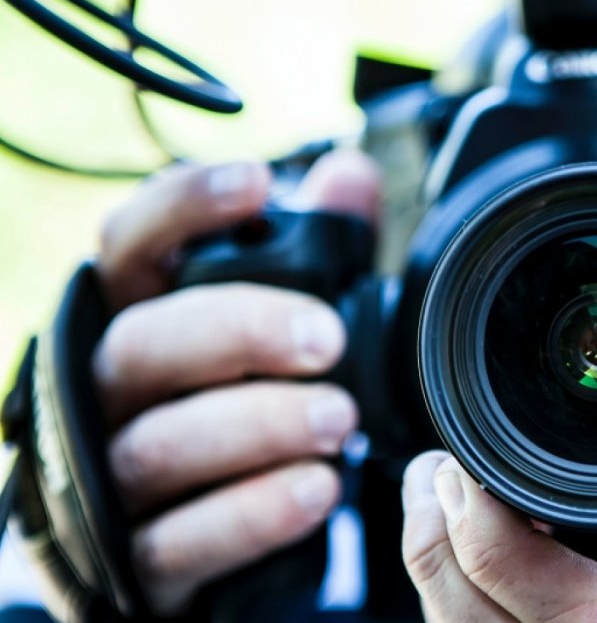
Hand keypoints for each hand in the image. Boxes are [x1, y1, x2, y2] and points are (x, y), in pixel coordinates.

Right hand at [91, 150, 379, 612]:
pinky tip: (315, 490)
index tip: (258, 185)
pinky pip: (180, 540)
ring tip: (338, 419)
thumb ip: (317, 252)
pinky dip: (252, 514)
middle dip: (240, 331)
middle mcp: (108, 391)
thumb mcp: (279, 324)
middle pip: (143, 343)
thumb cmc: (239, 403)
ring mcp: (111, 479)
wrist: (201, 536)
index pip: (130, 244)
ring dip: (258, 426)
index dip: (182, 207)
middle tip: (326, 340)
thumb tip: (350, 175)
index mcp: (139, 316)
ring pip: (160, 444)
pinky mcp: (139, 559)